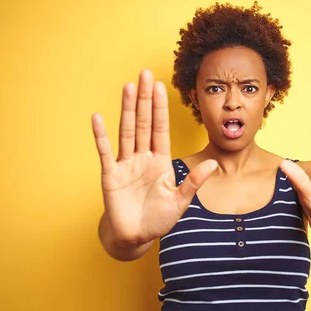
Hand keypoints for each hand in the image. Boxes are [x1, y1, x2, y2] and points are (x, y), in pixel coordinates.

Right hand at [91, 70, 216, 244]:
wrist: (136, 237)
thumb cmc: (158, 219)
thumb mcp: (180, 201)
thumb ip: (194, 182)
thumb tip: (212, 163)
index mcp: (160, 161)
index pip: (160, 128)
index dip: (161, 107)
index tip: (161, 86)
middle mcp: (142, 158)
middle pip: (144, 122)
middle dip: (145, 99)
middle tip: (145, 74)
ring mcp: (126, 165)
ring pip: (127, 131)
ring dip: (127, 109)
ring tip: (128, 87)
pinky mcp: (111, 176)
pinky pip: (105, 153)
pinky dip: (101, 136)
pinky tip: (98, 118)